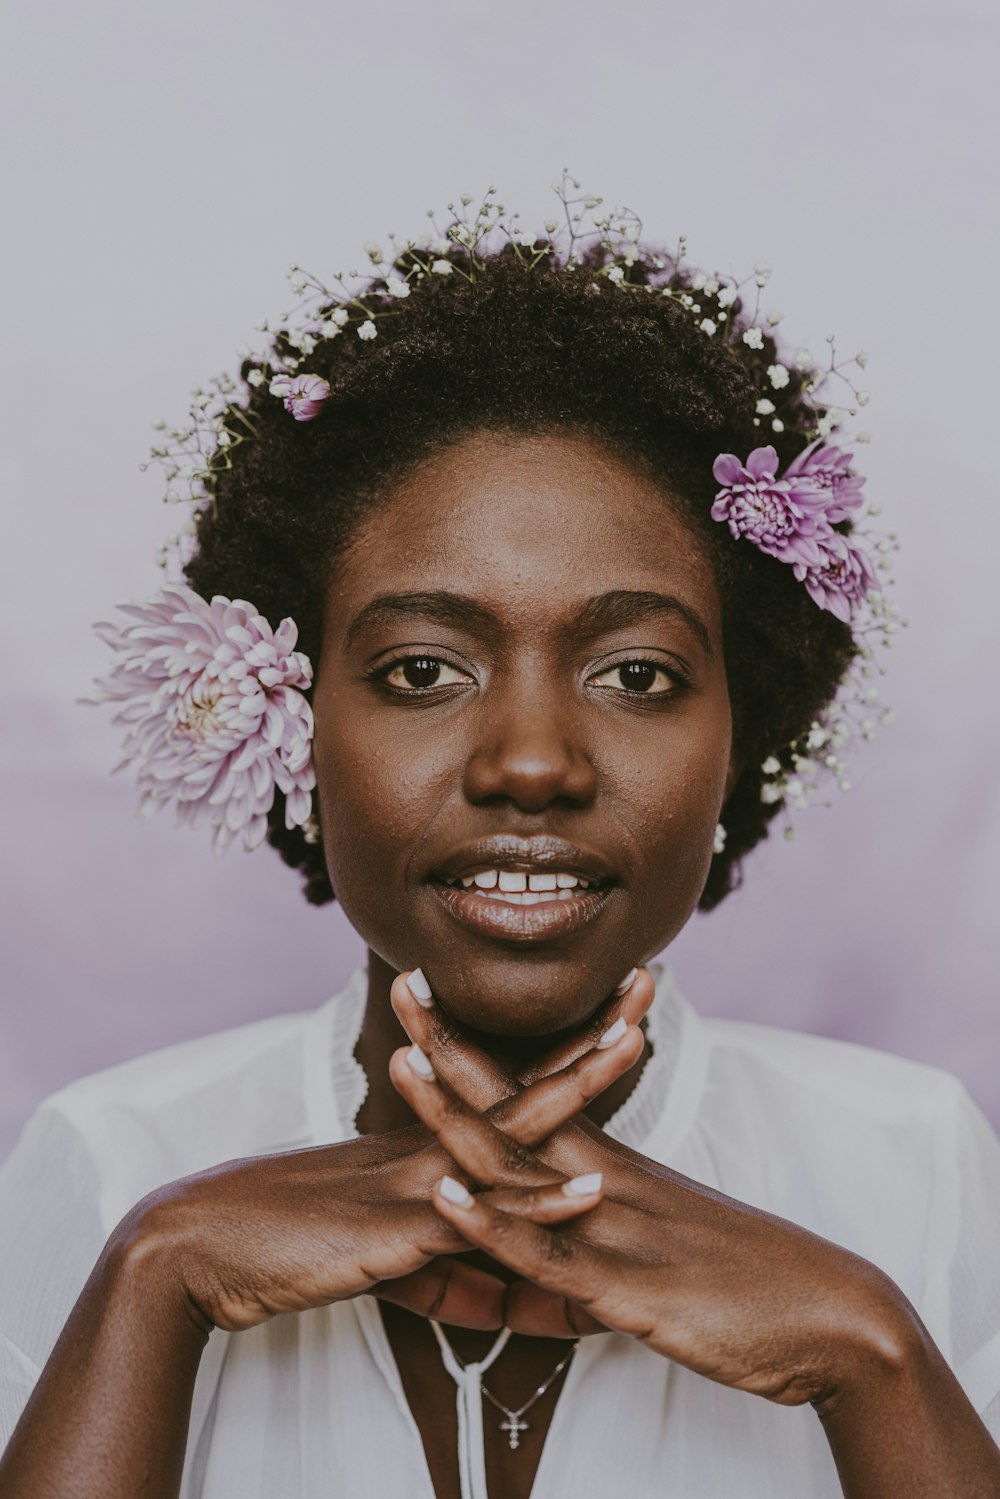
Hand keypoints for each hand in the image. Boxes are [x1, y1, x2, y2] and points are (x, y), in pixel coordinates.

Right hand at [119, 970, 647, 1337]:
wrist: (201, 1246)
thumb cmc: (283, 1245)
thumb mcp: (381, 1256)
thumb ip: (442, 1264)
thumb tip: (492, 1289)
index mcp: (429, 1144)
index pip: (512, 1088)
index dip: (570, 1051)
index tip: (619, 1011)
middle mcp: (430, 1146)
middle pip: (527, 1082)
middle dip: (590, 1035)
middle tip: (647, 982)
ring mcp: (419, 1179)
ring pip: (512, 1128)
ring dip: (576, 1086)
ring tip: (632, 1043)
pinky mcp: (400, 1229)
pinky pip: (482, 1215)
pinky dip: (539, 1204)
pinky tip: (588, 1192)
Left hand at [393, 971, 907, 1405]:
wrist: (833, 1317)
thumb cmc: (749, 1288)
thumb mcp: (660, 1256)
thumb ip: (600, 1249)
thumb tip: (554, 1260)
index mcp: (611, 1169)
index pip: (531, 1093)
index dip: (478, 1050)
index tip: (435, 1001)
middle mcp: (606, 1181)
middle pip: (515, 1104)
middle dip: (452, 1048)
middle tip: (404, 983)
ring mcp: (612, 1228)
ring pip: (518, 1165)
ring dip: (457, 1113)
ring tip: (403, 1061)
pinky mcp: (626, 1287)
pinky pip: (545, 1253)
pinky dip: (492, 1224)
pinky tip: (447, 1197)